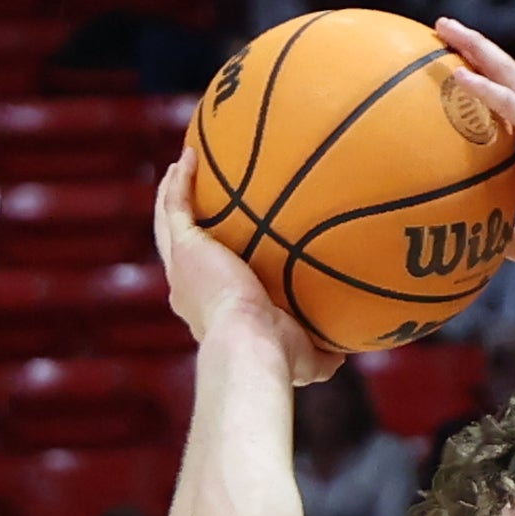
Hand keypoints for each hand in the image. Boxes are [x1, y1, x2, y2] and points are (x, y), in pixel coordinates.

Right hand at [149, 154, 339, 382]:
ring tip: (180, 167)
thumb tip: (346, 353)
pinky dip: (179, 181)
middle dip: (182, 224)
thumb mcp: (307, 358)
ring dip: (171, 194)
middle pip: (177, 248)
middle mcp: (188, 290)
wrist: (252, 347)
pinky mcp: (186, 248)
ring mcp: (182, 268)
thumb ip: (324, 352)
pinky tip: (189, 156)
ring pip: (168, 222)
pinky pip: (175, 205)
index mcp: (209, 313)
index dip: (208, 265)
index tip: (220, 249)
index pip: (204, 284)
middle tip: (190, 199)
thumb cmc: (279, 359)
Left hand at [436, 18, 514, 270]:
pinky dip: (482, 86)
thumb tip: (494, 248)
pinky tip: (457, 74)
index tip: (458, 60)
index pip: (510, 93)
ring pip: (505, 71)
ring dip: (475, 48)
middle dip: (475, 45)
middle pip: (505, 69)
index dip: (485, 74)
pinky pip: (506, 101)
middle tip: (444, 27)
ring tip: (444, 28)